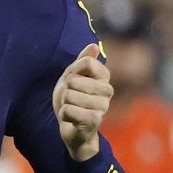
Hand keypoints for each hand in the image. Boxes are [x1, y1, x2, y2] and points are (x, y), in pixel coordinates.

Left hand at [52, 43, 112, 160]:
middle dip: (66, 90)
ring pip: (69, 95)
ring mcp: (103, 106)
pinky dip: (64, 114)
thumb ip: (83, 60)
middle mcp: (108, 90)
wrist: (71, 127)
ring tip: (72, 108)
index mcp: (104, 77)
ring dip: (64, 103)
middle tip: (71, 99)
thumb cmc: (72, 99)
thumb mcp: (74, 75)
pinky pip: (68, 110)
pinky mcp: (95, 120)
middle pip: (74, 80)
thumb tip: (94, 45)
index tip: (73, 82)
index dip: (72, 72)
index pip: (87, 63)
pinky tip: (71, 118)